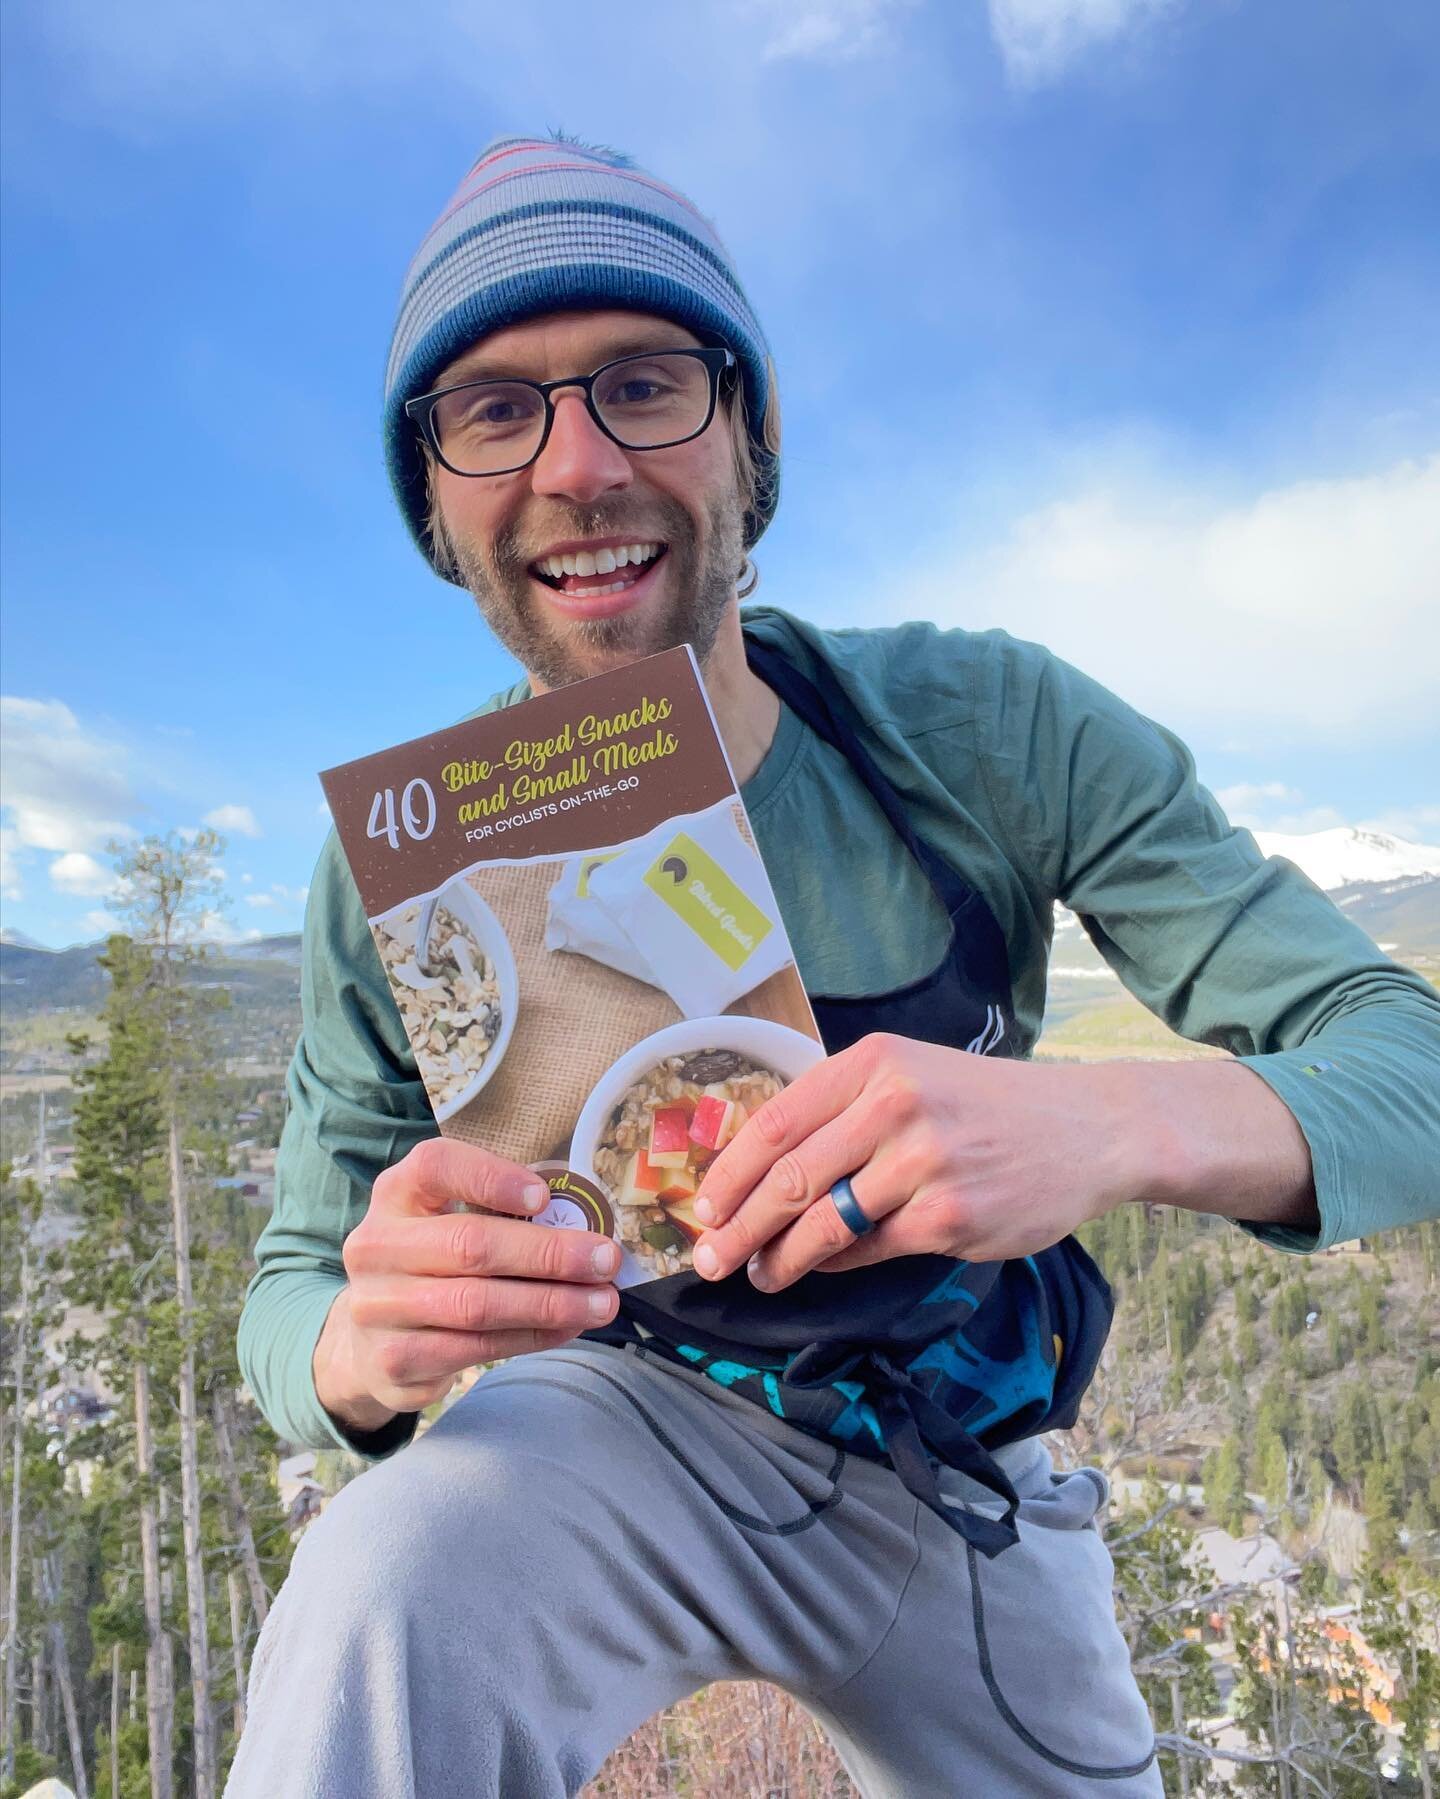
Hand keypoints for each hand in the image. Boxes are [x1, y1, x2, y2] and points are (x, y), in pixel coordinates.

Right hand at [313, 1138, 620, 1432]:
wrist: (368, 1343)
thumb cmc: (432, 1266)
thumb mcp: (446, 1222)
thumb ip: (500, 1215)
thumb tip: (584, 1227)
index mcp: (394, 1194)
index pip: (434, 1166)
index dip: (491, 1178)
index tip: (544, 1198)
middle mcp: (376, 1246)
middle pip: (469, 1244)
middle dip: (549, 1253)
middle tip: (605, 1260)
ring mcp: (377, 1307)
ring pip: (477, 1304)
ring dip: (551, 1303)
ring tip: (602, 1302)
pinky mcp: (393, 1361)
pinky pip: (476, 1347)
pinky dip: (531, 1337)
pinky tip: (567, 1328)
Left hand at [689, 1033, 1143, 1291]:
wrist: (1089, 1129)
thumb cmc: (988, 1106)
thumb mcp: (913, 1076)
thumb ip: (844, 1109)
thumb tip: (762, 1169)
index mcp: (874, 1063)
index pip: (776, 1122)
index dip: (729, 1172)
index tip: (703, 1206)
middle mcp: (895, 1105)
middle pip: (788, 1178)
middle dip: (737, 1226)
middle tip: (708, 1257)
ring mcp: (923, 1163)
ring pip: (822, 1222)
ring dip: (779, 1257)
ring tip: (757, 1273)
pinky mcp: (949, 1217)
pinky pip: (868, 1249)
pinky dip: (834, 1264)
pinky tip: (819, 1269)